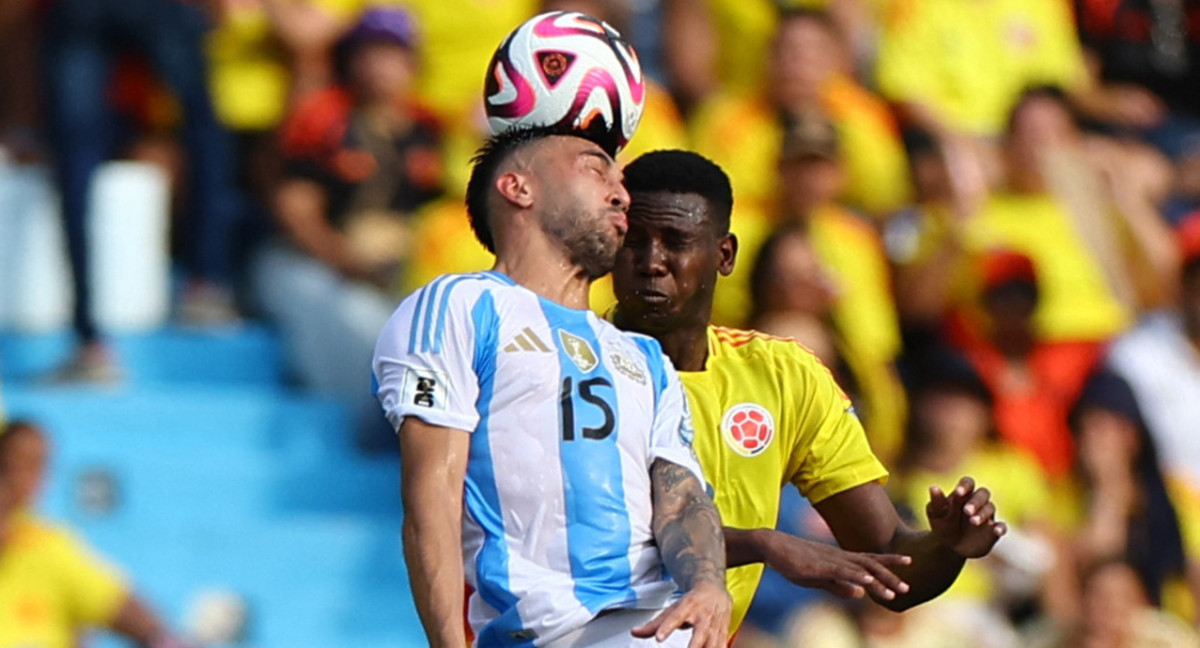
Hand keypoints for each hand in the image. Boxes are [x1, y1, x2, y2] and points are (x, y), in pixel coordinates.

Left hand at [631, 581, 730, 647]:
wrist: (715, 591)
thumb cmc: (691, 602)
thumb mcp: (672, 609)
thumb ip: (654, 624)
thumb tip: (634, 632)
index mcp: (688, 607)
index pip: (675, 618)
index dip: (667, 628)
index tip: (659, 637)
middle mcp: (703, 618)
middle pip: (698, 636)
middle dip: (693, 647)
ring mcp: (715, 627)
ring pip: (713, 645)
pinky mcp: (724, 635)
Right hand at [761, 531, 911, 600]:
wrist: (772, 546)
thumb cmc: (794, 561)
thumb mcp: (819, 578)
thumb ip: (839, 586)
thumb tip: (861, 594)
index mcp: (841, 559)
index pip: (870, 559)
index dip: (890, 561)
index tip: (910, 562)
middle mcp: (840, 557)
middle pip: (871, 565)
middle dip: (891, 576)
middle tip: (908, 589)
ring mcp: (830, 560)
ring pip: (860, 569)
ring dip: (879, 581)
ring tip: (895, 592)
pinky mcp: (819, 565)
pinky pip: (842, 571)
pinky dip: (857, 576)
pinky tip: (868, 582)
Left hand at [926, 476, 1005, 558]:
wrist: (949, 547)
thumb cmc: (943, 525)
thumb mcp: (936, 515)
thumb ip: (937, 502)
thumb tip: (933, 487)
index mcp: (962, 494)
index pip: (968, 483)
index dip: (965, 486)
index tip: (958, 492)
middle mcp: (977, 502)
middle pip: (982, 493)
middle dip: (976, 501)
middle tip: (966, 511)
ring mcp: (987, 515)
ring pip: (990, 508)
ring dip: (983, 514)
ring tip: (973, 521)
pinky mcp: (993, 530)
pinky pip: (1001, 526)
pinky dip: (1001, 527)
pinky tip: (997, 531)